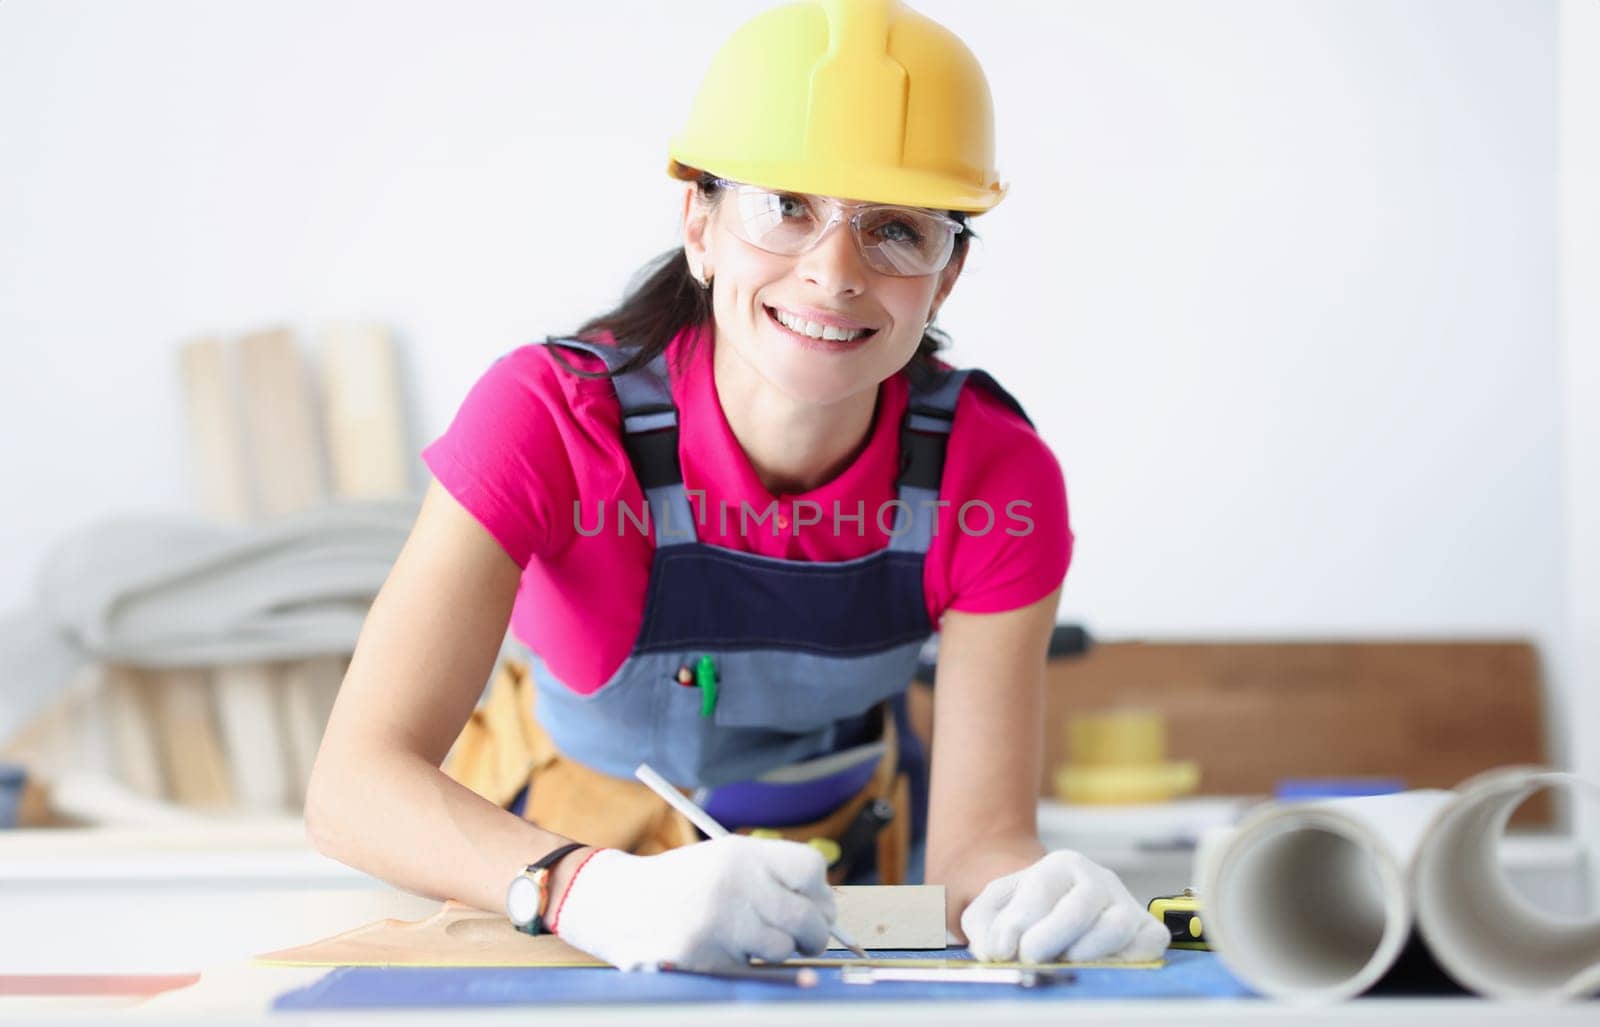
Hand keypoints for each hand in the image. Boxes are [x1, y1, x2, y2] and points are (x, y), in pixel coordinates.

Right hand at [550, 835, 835, 970]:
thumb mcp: (723, 859)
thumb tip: (828, 908)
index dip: (819, 890)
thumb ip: (771, 875)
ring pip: (784, 947)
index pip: (810, 869)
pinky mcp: (709, 959)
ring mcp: (722, 924)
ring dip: (778, 950)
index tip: (815, 902)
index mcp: (741, 854)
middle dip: (814, 932)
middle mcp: (735, 885)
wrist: (618, 904)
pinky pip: (756, 970)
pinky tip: (731, 951)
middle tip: (808, 937)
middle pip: (808, 915)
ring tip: (756, 940)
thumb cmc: (681, 883)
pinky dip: (751, 966)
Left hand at [960, 850, 1169, 963]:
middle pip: (1080, 904)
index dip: (1019, 920)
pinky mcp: (1148, 931)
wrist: (1061, 917)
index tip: (1003, 949)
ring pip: (1117, 925)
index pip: (1041, 887)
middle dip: (1052, 934)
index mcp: (1061, 865)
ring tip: (1066, 961)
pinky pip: (1149, 944)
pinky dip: (1130, 959)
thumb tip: (996, 950)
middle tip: (1031, 957)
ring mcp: (1126, 905)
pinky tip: (1102, 967)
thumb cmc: (1026, 914)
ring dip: (1088, 949)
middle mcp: (1098, 880)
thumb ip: (983, 925)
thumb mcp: (994, 910)